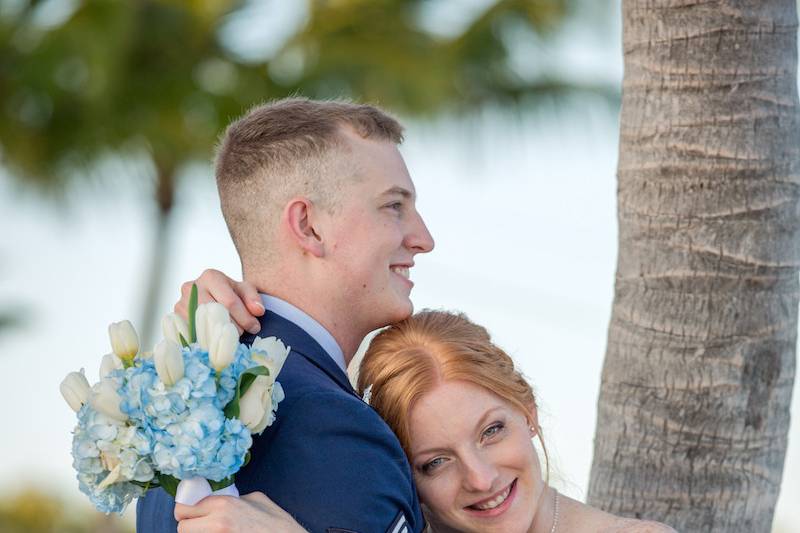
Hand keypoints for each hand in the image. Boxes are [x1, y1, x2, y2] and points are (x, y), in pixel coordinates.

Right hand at [175, 269, 263, 334]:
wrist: (209, 296)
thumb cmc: (230, 293)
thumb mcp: (244, 290)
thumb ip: (253, 298)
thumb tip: (258, 311)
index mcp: (210, 277)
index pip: (229, 302)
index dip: (244, 318)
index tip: (255, 328)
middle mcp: (191, 288)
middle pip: (215, 315)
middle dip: (233, 327)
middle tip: (243, 334)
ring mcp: (179, 304)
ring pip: (202, 326)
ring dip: (219, 336)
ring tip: (230, 337)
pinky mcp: (174, 320)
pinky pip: (191, 334)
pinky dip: (206, 341)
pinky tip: (216, 343)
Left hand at [175, 492, 307, 532]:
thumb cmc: (276, 523)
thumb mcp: (255, 499)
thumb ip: (233, 498)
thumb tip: (219, 499)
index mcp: (222, 504)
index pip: (183, 508)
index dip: (186, 512)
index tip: (191, 515)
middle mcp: (216, 523)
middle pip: (182, 528)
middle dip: (190, 527)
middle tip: (202, 528)